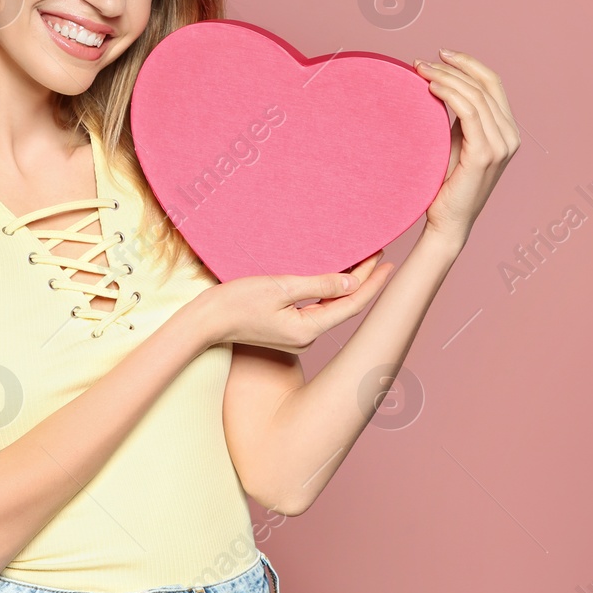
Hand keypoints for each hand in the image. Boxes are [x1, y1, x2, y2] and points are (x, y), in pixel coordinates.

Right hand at [191, 251, 393, 352]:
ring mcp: (296, 335)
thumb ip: (318, 285)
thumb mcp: (280, 288)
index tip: (388, 262)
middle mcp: (306, 336)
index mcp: (308, 329)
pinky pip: (317, 309)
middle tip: (381, 256)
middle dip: (364, 281)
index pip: (351, 304)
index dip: (372, 283)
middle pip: (344, 306)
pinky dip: (329, 292)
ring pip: (331, 307)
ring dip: (347, 285)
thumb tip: (352, 283)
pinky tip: (335, 279)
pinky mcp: (286, 329)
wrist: (205, 321)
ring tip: (364, 263)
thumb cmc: (236, 302)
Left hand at [413, 50, 519, 243]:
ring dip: (446, 77)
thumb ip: (458, 115)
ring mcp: (501, 145)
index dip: (468, 63)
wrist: (447, 221)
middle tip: (421, 62)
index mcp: (506, 129)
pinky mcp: (485, 154)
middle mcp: (510, 135)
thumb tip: (439, 82)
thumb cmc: (446, 183)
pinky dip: (449, 94)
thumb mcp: (455, 140)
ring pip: (475, 95)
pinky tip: (431, 87)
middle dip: (452, 67)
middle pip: (484, 85)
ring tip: (420, 71)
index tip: (440, 54)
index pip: (492, 83)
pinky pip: (469, 113)